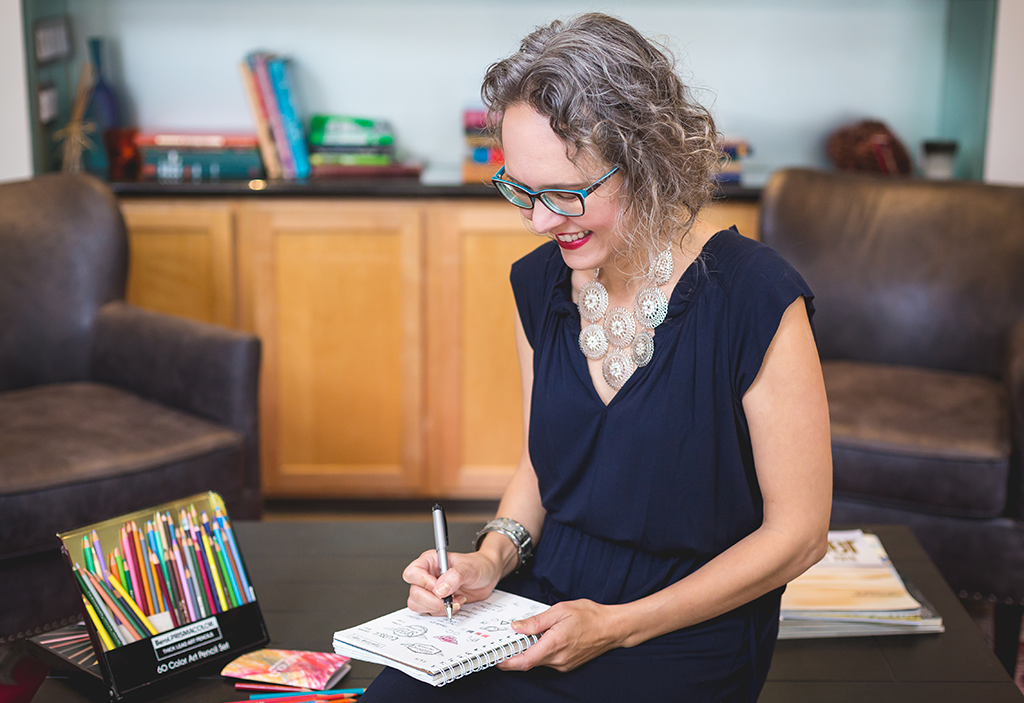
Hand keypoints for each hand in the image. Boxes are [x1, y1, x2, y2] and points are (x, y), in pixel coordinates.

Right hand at [403, 549, 503, 616]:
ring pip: (418, 605)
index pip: (412, 573)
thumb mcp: (470, 567)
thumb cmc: (479, 565)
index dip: (423, 583)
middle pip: (414, 593)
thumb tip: (440, 589)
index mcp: (430, 561)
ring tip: (455, 601)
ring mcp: (430, 590)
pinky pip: (430, 612)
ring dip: (437, 608)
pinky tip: (456, 603)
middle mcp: (427, 575)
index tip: (439, 588)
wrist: (488, 575)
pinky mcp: (436, 602)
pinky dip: (443, 612)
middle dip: (433, 601)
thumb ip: (455, 576)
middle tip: (449, 599)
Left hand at [498, 599, 623, 671]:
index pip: (525, 660)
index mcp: (554, 643)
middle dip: (516, 653)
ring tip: (527, 635)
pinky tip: (542, 639)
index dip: (507, 662)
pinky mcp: (567, 664)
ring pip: (538, 661)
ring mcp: (563, 664)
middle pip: (529, 662)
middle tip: (506, 641)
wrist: (612, 627)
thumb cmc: (589, 616)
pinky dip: (540, 652)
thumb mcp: (560, 610)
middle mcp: (558, 658)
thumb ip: (536, 621)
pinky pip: (548, 660)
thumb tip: (517, 627)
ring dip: (529, 651)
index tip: (496, 658)